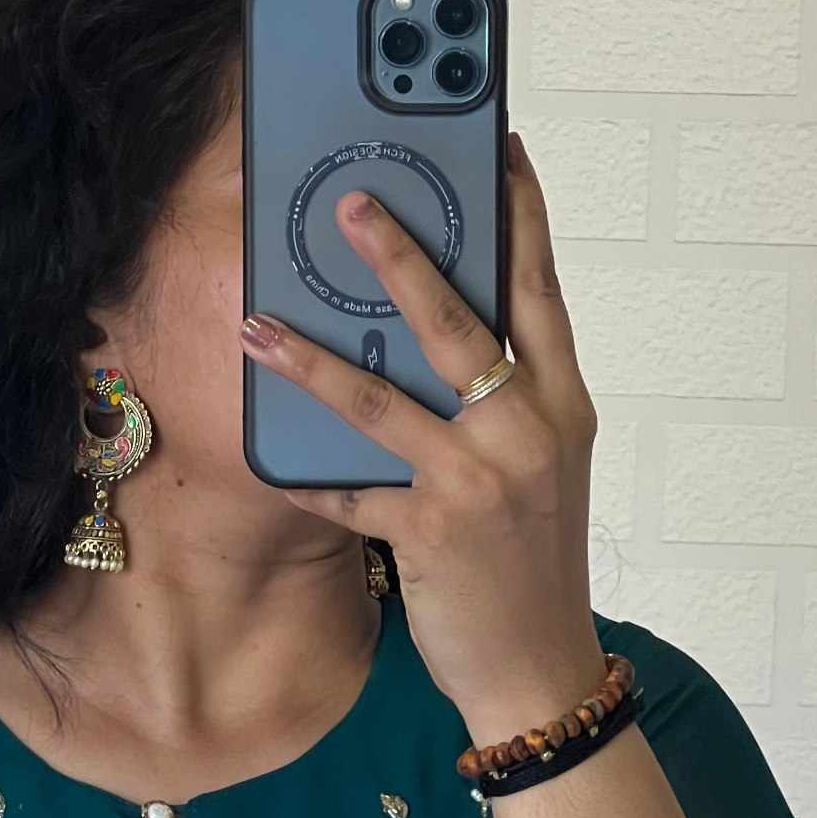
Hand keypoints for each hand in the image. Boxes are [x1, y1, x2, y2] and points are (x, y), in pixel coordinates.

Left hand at [237, 128, 604, 740]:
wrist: (541, 669)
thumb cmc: (532, 560)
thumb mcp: (541, 466)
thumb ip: (506, 399)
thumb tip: (440, 333)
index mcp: (561, 403)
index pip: (541, 289)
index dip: (521, 216)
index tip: (500, 148)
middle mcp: (527, 430)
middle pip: (457, 321)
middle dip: (400, 255)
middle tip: (349, 203)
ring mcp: (480, 480)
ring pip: (381, 398)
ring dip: (309, 358)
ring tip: (255, 322)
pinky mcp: (431, 531)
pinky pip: (352, 490)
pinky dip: (309, 478)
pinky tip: (264, 459)